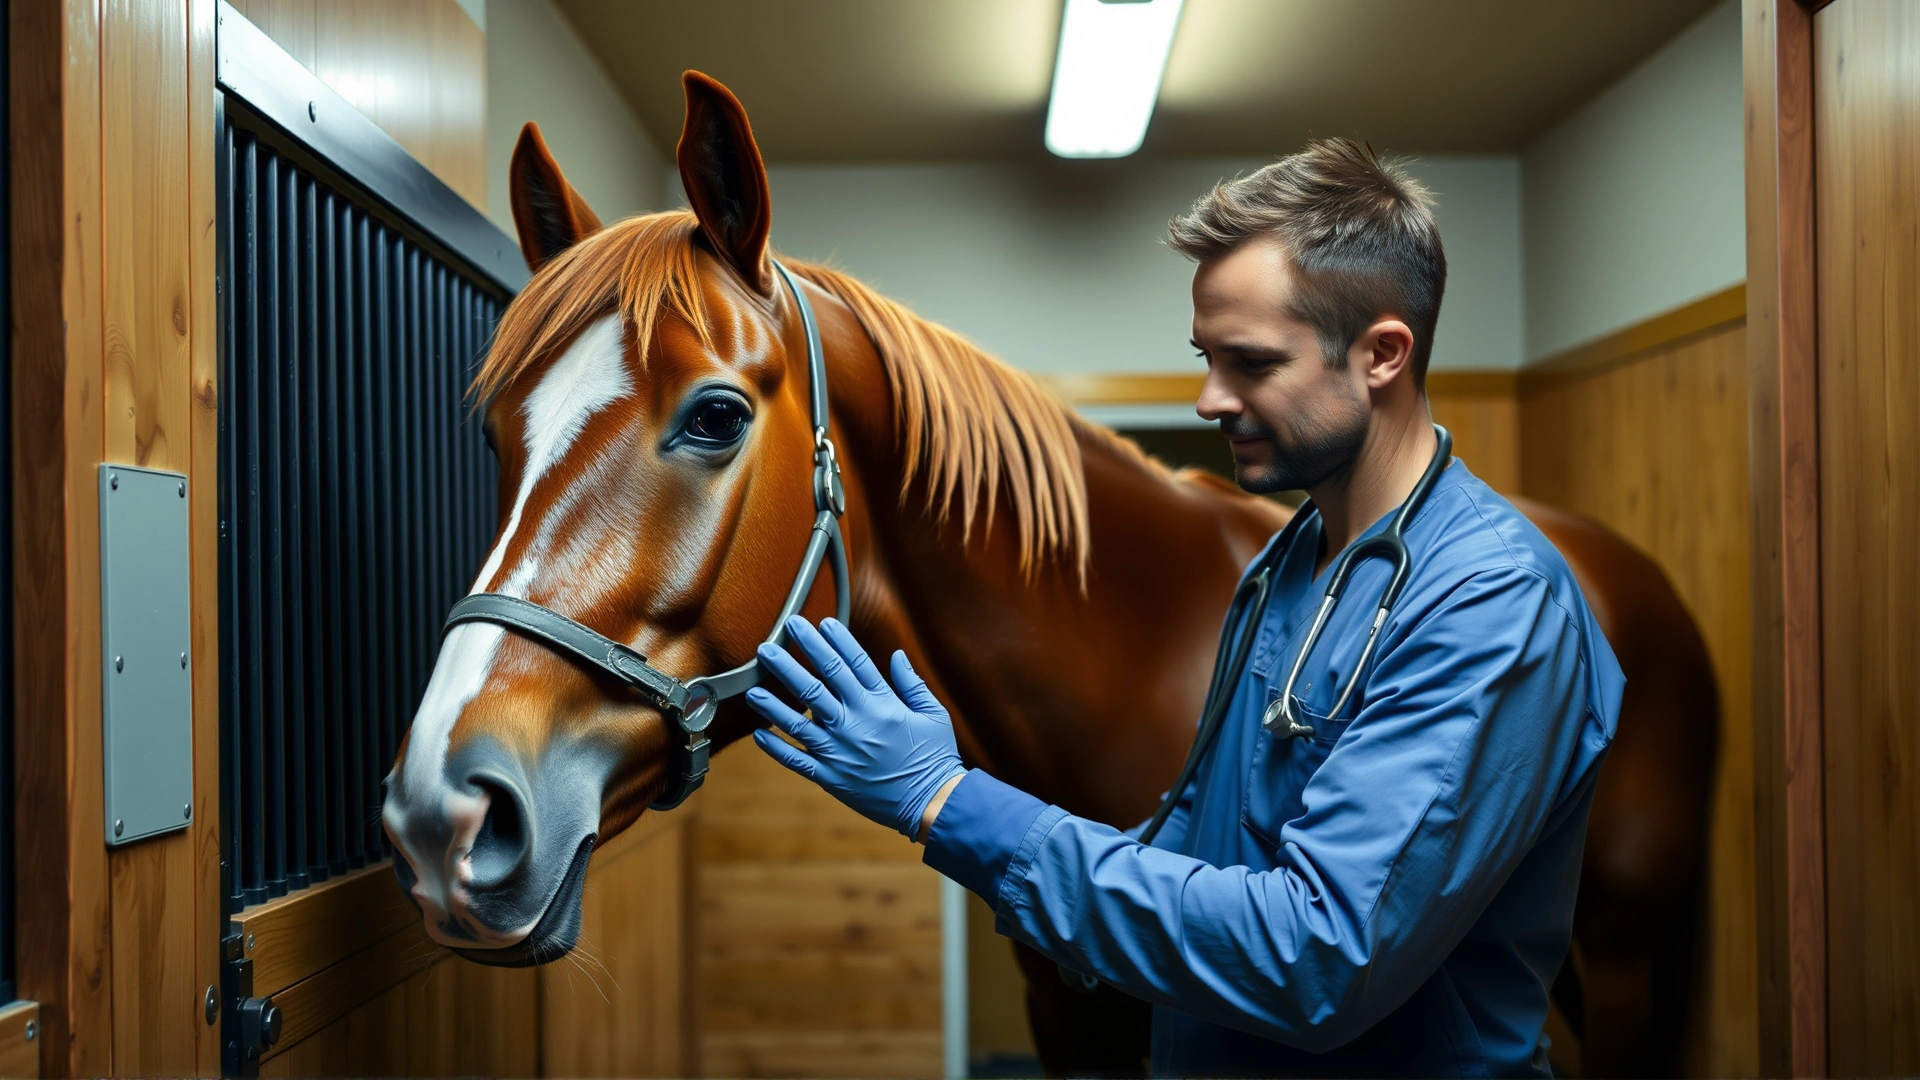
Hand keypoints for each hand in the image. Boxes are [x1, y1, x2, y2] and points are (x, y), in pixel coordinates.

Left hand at [747, 616, 967, 838]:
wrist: (931, 803)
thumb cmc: (935, 756)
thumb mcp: (933, 713)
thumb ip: (911, 683)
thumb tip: (896, 655)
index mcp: (881, 704)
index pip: (852, 663)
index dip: (833, 640)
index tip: (818, 622)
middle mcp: (856, 722)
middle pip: (816, 684)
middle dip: (791, 660)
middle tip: (772, 640)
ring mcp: (840, 750)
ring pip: (797, 721)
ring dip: (772, 702)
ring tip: (752, 685)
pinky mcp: (831, 777)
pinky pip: (796, 760)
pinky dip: (775, 748)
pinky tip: (758, 733)